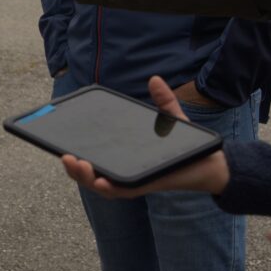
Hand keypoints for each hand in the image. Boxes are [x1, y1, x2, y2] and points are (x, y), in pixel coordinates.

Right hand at [61, 76, 230, 197]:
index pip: (93, 158)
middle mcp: (123, 172)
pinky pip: (120, 191)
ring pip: (99, 185)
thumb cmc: (186, 145)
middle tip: (63, 155)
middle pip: (89, 174)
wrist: (210, 162)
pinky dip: (107, 186)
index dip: (74, 153)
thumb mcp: (170, 118)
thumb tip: (155, 79)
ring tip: (74, 162)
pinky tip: (99, 178)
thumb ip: (162, 100)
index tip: (60, 140)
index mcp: (123, 158)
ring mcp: (131, 181)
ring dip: (84, 176)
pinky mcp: (143, 187)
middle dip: (72, 167)